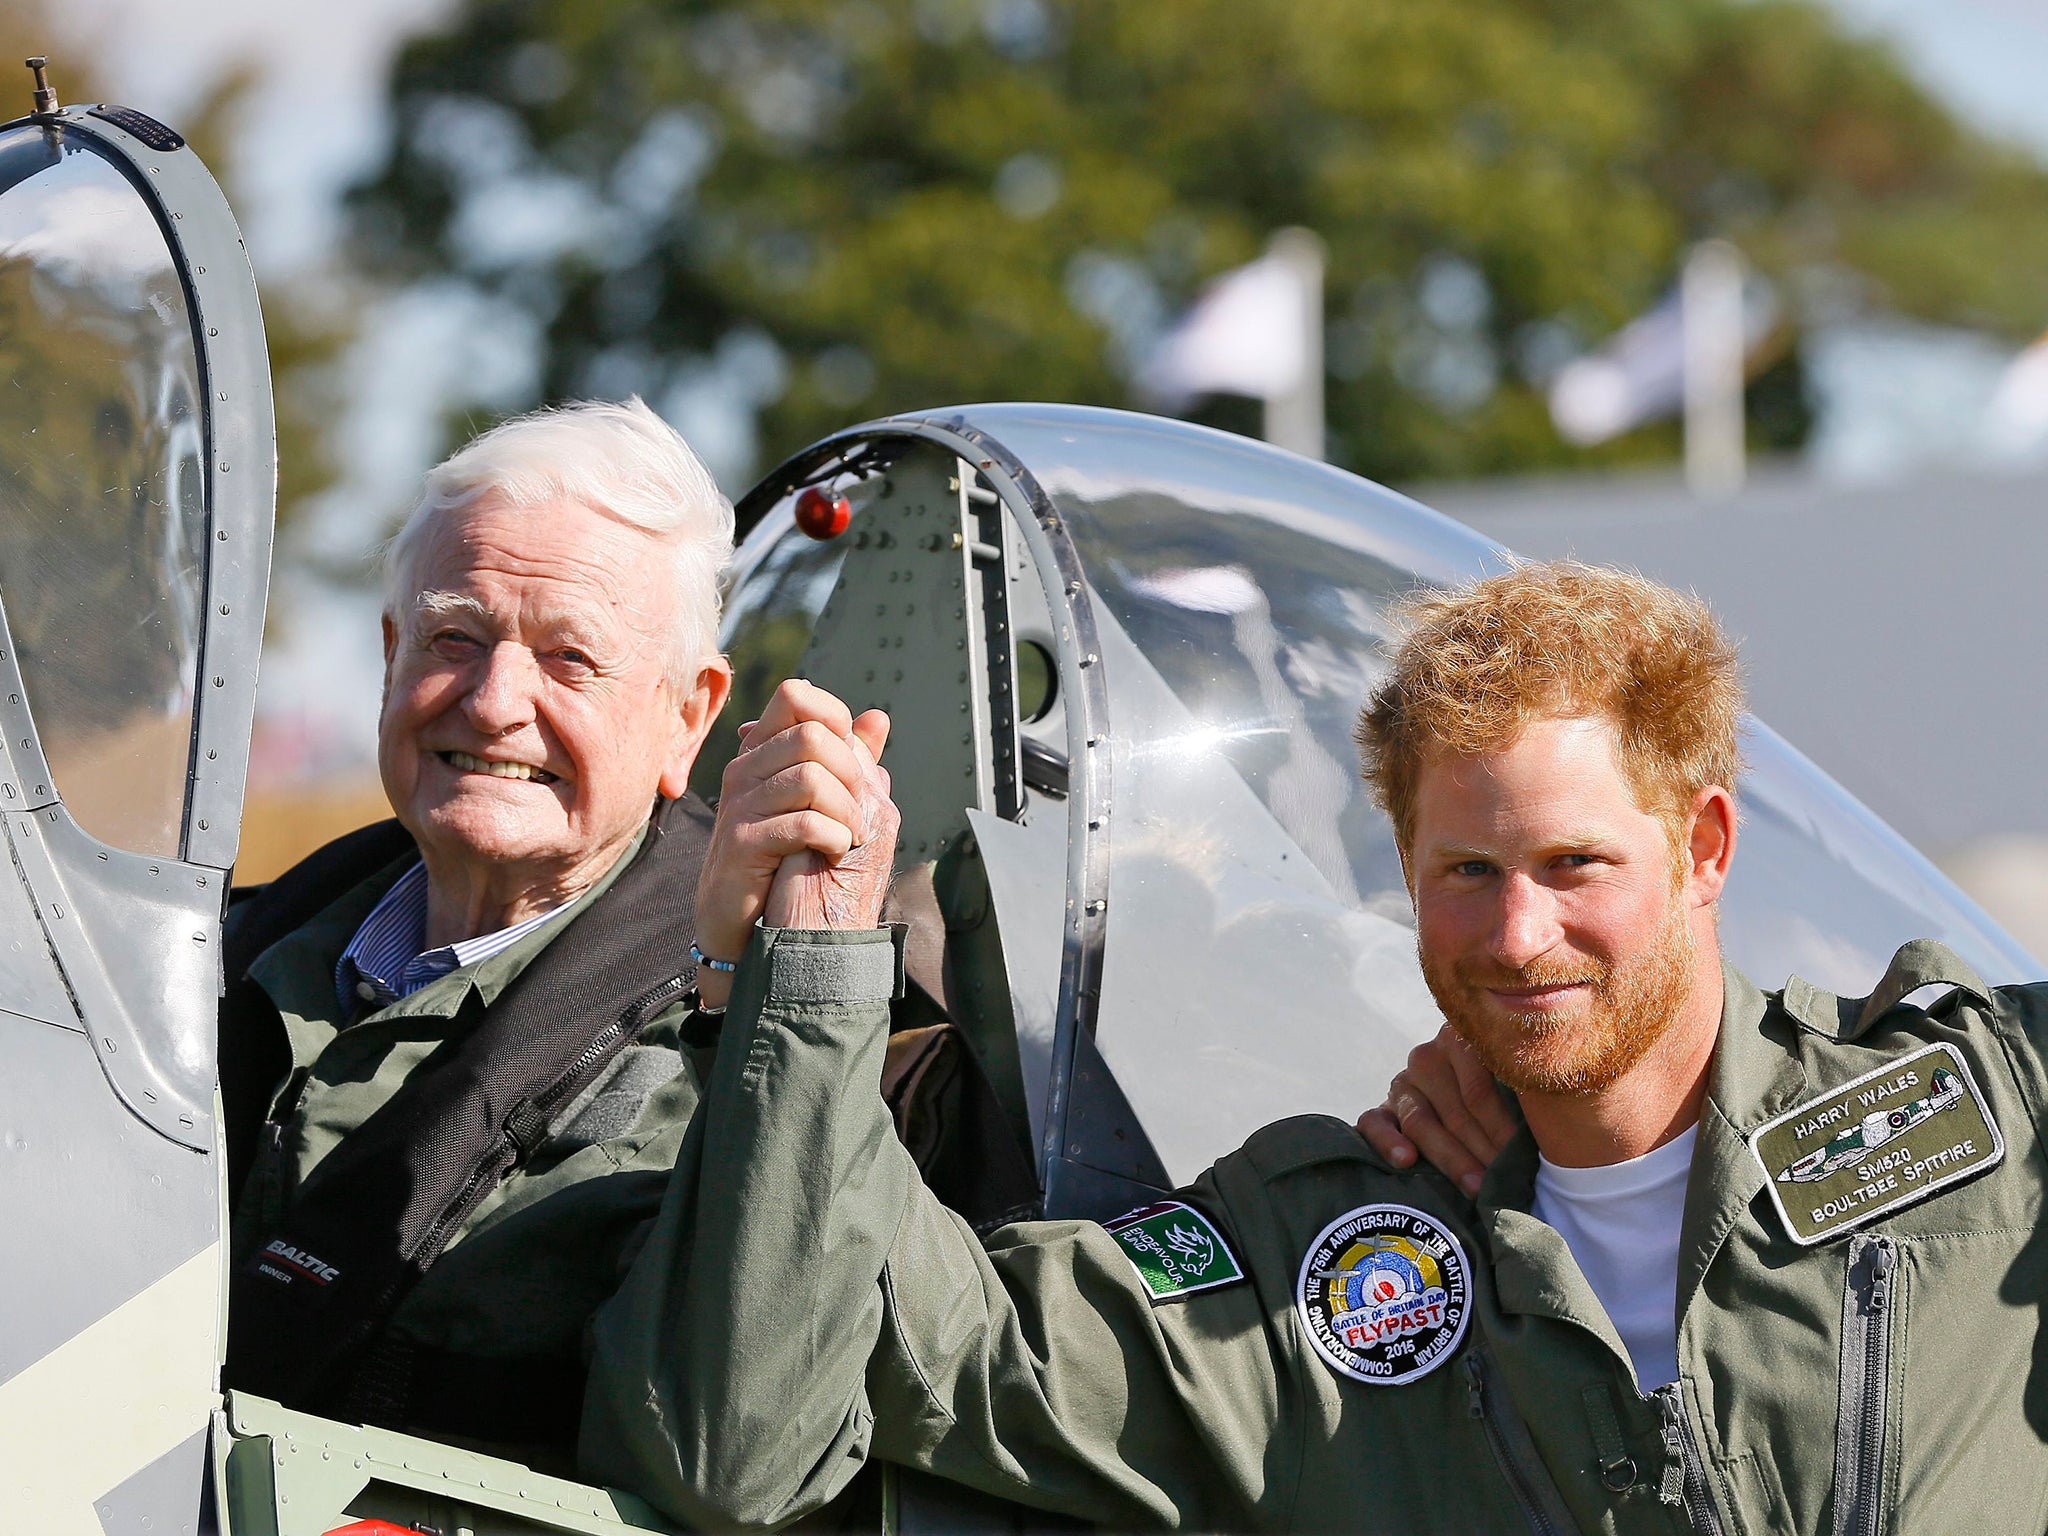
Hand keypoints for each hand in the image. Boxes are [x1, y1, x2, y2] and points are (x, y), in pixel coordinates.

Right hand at [694, 681, 893, 1003]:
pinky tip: (834, 851)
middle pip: (812, 736)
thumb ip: (847, 759)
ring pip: (811, 777)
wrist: (742, 921)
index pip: (796, 695)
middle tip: (858, 810)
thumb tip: (878, 717)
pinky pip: (803, 822)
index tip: (851, 759)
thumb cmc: (784, 857)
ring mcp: (739, 804)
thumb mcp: (818, 802)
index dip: (834, 717)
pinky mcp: (742, 842)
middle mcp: (744, 769)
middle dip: (851, 773)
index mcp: (761, 751)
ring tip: (851, 836)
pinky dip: (833, 836)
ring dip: (847, 811)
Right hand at [1355, 1024, 1516, 1195]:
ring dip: (1452, 1158)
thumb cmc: (1504, 1099)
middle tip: (1506, 1180)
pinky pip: (1374, 1123)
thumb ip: (1523, 1093)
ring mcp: (1401, 1083)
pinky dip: (1388, 1141)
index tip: (1522, 1153)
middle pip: (1455, 1109)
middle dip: (1483, 1149)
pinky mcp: (1380, 1110)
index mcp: (1462, 1039)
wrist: (1459, 1105)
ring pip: (1421, 1122)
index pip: (1479, 1088)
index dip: (1502, 1125)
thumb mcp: (1513, 1086)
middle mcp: (1427, 1055)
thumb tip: (1550, 1126)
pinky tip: (1406, 1160)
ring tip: (1475, 1187)